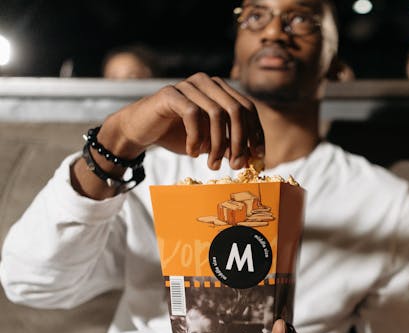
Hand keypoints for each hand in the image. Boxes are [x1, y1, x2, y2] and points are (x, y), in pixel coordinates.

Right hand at [101, 73, 264, 170]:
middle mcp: (207, 83)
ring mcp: (189, 85)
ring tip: (214, 165)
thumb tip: (252, 157)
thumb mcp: (210, 143)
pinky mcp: (171, 93)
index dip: (256, 133)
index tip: (258, 156)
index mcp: (221, 90)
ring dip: (218, 144)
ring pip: (217, 114)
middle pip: (237, 110)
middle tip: (237, 165)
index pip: (248, 108)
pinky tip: (193, 152)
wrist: (141, 130)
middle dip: (240, 141)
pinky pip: (193, 115)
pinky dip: (196, 138)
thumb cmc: (178, 135)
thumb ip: (230, 145)